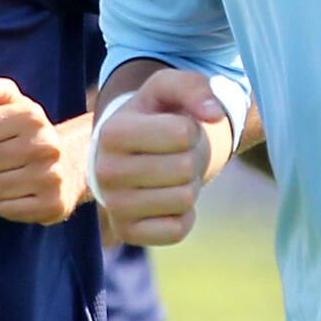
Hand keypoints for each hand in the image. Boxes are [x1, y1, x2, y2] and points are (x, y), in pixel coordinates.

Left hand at [0, 76, 85, 224]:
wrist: (72, 165)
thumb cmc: (28, 132)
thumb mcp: (11, 103)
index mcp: (31, 116)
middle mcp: (45, 145)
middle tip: (4, 160)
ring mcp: (51, 176)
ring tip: (13, 175)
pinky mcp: (52, 205)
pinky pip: (5, 210)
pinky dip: (8, 205)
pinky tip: (24, 193)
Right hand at [91, 69, 229, 246]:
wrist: (129, 154)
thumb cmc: (152, 117)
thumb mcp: (168, 89)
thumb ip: (194, 87)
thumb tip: (215, 114)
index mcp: (111, 132)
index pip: (183, 134)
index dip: (191, 129)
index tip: (175, 128)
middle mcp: (104, 171)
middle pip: (184, 169)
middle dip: (192, 158)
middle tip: (175, 154)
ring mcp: (113, 206)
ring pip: (184, 200)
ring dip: (188, 185)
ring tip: (169, 174)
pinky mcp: (127, 233)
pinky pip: (178, 230)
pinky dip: (183, 214)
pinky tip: (167, 199)